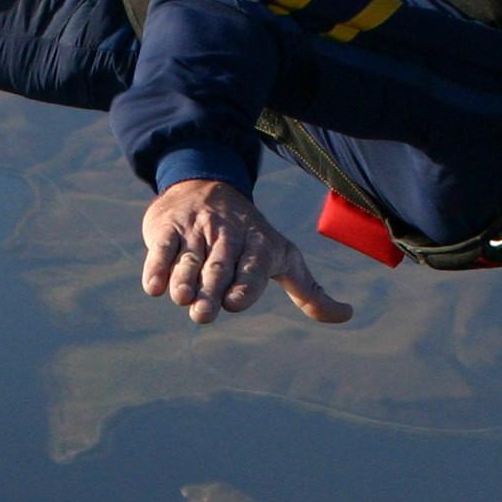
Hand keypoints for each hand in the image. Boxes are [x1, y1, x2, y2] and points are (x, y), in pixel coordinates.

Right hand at [139, 179, 351, 325]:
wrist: (207, 185)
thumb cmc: (251, 236)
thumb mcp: (284, 257)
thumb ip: (309, 291)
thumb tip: (347, 315)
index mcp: (259, 246)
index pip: (252, 268)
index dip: (244, 285)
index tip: (235, 303)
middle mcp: (228, 238)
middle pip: (219, 267)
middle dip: (211, 288)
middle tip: (203, 313)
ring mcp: (196, 232)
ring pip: (189, 259)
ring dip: (184, 280)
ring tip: (181, 298)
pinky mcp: (167, 228)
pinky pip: (163, 248)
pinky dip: (158, 267)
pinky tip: (154, 288)